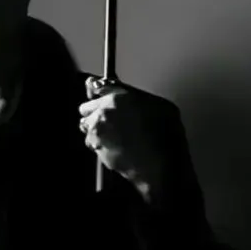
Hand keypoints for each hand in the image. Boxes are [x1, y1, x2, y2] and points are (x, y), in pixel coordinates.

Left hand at [80, 76, 176, 199]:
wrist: (161, 164)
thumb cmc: (165, 136)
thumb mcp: (159, 104)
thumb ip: (136, 97)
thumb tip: (130, 96)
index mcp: (117, 97)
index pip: (94, 85)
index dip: (95, 90)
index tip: (94, 92)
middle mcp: (103, 112)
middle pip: (85, 108)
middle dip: (94, 113)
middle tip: (109, 120)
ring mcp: (97, 132)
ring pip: (86, 128)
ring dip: (96, 131)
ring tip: (116, 137)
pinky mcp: (96, 150)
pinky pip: (92, 145)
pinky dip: (101, 146)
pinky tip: (118, 149)